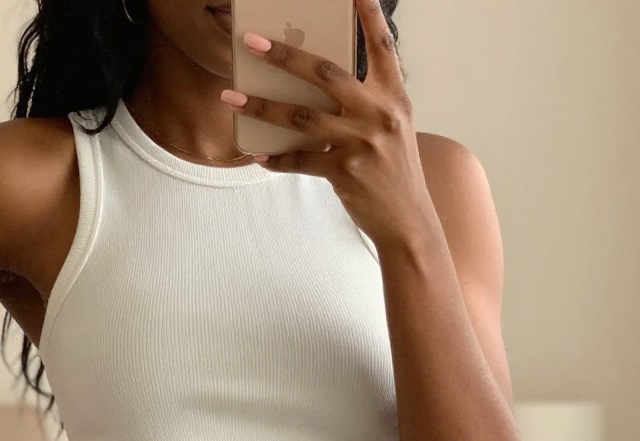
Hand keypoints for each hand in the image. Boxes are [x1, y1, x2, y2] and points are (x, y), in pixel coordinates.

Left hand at [221, 0, 434, 251]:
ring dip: (261, 105)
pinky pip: (300, 159)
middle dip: (284, 55)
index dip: (367, 13)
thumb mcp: (393, 128)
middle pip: (325, 73)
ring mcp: (361, 141)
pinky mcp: (344, 171)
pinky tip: (257, 154)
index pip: (382, 44)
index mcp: (394, 96)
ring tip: (231, 97)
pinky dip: (276, 158)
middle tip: (252, 43)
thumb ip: (367, 103)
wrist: (408, 220)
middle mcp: (379, 112)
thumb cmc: (395, 171)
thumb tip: (318, 87)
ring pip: (301, 115)